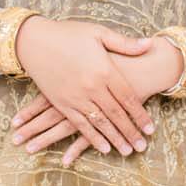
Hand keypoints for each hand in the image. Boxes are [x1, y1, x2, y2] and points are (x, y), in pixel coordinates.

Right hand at [10, 36, 185, 167]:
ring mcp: (76, 97)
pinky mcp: (62, 103)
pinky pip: (80, 125)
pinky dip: (92, 138)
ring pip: (100, 123)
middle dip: (131, 132)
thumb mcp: (99, 33)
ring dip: (115, 139)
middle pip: (116, 114)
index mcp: (104, 70)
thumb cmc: (69, 34)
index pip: (128, 97)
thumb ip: (125, 43)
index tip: (150, 129)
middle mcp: (92, 87)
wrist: (35, 41)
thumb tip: (149, 44)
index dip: (140, 115)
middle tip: (142, 147)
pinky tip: (103, 148)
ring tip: (127, 151)